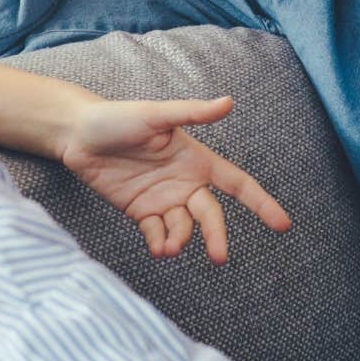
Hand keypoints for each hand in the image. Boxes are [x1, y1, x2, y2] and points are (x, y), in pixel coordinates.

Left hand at [59, 96, 291, 263]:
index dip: (261, 203)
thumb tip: (229, 102)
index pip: (237, 184)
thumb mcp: (155, 115)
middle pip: (211, 215)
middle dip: (217, 236)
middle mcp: (184, 182)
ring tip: (168, 248)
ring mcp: (162, 199)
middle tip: (218, 257)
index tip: (283, 225)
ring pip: (183, 229)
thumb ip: (192, 113)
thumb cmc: (117, 117)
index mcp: (196, 159)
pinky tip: (157, 248)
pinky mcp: (140, 212)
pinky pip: (158, 234)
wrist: (76, 135)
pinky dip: (160, 245)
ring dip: (180, 241)